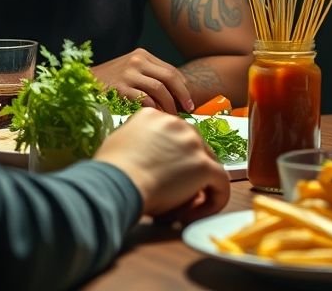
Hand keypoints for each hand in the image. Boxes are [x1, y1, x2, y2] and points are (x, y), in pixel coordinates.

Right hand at [91, 48, 193, 113]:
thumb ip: (150, 76)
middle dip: (182, 95)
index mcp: (142, 55)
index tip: (189, 101)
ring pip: (159, 89)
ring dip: (169, 105)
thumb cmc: (111, 81)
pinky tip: (156, 117)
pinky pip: (144, 100)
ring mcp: (128, 74)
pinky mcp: (120, 88)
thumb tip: (176, 94)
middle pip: (169, 78)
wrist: (83, 83)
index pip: (171, 70)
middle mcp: (137, 61)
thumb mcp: (131, 70)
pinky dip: (154, 110)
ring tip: (172, 117)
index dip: (183, 87)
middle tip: (189, 109)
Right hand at [95, 109, 229, 223]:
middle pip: (194, 150)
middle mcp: (177, 123)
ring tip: (177, 209)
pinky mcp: (204, 166)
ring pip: (208, 166)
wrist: (115, 184)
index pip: (175, 137)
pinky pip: (222, 184)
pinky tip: (193, 216)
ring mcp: (193, 143)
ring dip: (197, 188)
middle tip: (171, 197)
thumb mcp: (119, 142)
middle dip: (187, 174)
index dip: (172, 161)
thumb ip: (139, 141)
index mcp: (155, 116)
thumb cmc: (110, 172)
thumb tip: (149, 157)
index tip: (160, 179)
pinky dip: (213, 202)